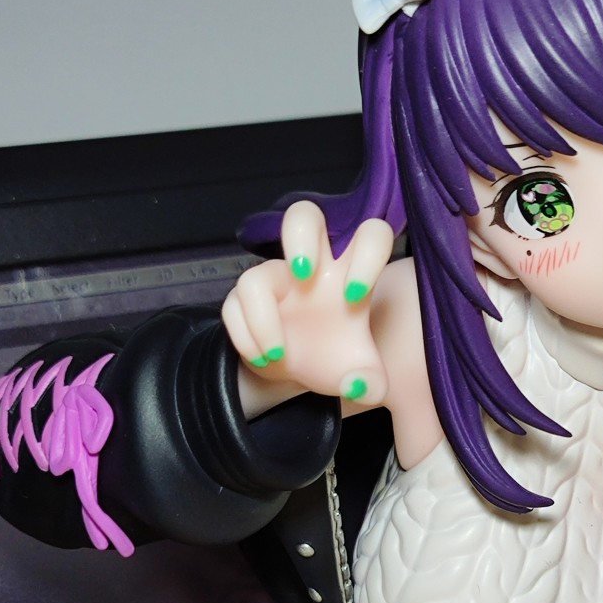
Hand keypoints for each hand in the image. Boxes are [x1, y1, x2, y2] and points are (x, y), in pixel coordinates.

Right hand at [222, 200, 393, 408]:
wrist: (299, 372)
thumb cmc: (335, 359)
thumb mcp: (362, 377)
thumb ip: (370, 383)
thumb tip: (360, 387)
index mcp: (349, 273)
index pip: (369, 235)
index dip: (366, 254)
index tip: (354, 297)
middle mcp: (311, 268)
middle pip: (303, 215)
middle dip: (300, 236)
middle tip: (304, 275)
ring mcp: (274, 282)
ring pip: (252, 276)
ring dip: (263, 320)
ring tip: (279, 355)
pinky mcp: (242, 302)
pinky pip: (232, 308)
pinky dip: (247, 338)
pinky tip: (266, 358)